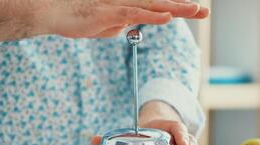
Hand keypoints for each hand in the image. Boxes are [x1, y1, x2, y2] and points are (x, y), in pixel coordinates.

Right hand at [42, 0, 209, 37]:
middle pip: (159, 4)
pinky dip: (151, 16)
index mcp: (126, 6)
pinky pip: (133, 13)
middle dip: (183, 7)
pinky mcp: (108, 12)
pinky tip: (167, 17)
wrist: (55, 13)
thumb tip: (128, 27)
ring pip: (151, 6)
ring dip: (174, 9)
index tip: (194, 12)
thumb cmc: (78, 18)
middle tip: (204, 11)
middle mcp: (125, 2)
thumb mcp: (103, 26)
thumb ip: (118, 25)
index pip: (155, 7)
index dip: (175, 8)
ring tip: (195, 10)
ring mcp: (117, 6)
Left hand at [91, 101, 204, 144]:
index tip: (180, 143)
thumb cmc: (141, 133)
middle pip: (189, 142)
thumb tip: (93, 140)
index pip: (176, 126)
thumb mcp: (130, 133)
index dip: (180, 133)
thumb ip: (112, 137)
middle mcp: (178, 137)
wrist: (153, 131)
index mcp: (165, 127)